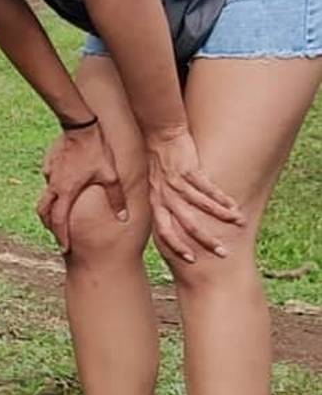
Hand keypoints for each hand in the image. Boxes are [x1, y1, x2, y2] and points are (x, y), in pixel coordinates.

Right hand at [36, 122, 127, 253]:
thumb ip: (116, 198)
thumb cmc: (96, 150)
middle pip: (45, 211)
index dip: (61, 236)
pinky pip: (49, 181)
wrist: (81, 124)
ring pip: (45, 197)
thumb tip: (123, 218)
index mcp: (66, 191)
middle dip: (50, 226)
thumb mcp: (111, 175)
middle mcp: (54, 185)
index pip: (59, 220)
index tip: (64, 248)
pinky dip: (53, 190)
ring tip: (57, 216)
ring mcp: (51, 173)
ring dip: (49, 209)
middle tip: (58, 236)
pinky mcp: (51, 163)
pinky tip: (62, 189)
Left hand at [145, 128, 241, 261]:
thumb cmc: (159, 163)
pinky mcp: (189, 169)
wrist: (159, 134)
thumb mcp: (155, 187)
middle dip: (205, 240)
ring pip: (201, 205)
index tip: (190, 260)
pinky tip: (234, 206)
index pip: (163, 230)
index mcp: (156, 202)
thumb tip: (172, 225)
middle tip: (222, 253)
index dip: (176, 246)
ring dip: (221, 217)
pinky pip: (207, 187)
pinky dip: (222, 198)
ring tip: (239, 224)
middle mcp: (165, 195)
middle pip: (185, 223)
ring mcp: (177, 182)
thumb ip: (163, 205)